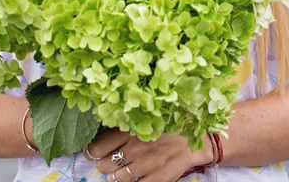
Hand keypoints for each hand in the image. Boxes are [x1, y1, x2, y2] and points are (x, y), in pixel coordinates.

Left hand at [84, 129, 213, 181]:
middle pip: (105, 165)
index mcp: (131, 130)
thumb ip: (128, 119)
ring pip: (117, 179)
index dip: (92, 151)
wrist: (197, 138)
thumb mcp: (148, 114)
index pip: (99, 146)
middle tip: (106, 161)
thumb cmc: (171, 122)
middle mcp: (135, 149)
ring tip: (119, 170)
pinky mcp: (157, 180)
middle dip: (103, 164)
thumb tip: (106, 121)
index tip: (92, 151)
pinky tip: (133, 177)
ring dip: (115, 176)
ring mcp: (146, 167)